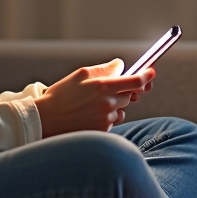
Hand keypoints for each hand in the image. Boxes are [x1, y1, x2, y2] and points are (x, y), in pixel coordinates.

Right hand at [33, 60, 154, 137]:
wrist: (46, 120)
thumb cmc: (61, 95)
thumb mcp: (80, 75)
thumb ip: (104, 69)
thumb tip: (120, 66)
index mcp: (104, 86)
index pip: (136, 81)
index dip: (147, 76)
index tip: (151, 73)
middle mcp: (108, 103)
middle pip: (130, 95)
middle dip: (122, 91)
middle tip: (105, 91)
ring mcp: (106, 118)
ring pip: (121, 109)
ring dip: (114, 106)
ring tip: (91, 106)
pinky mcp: (103, 131)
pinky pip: (112, 121)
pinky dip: (106, 118)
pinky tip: (89, 116)